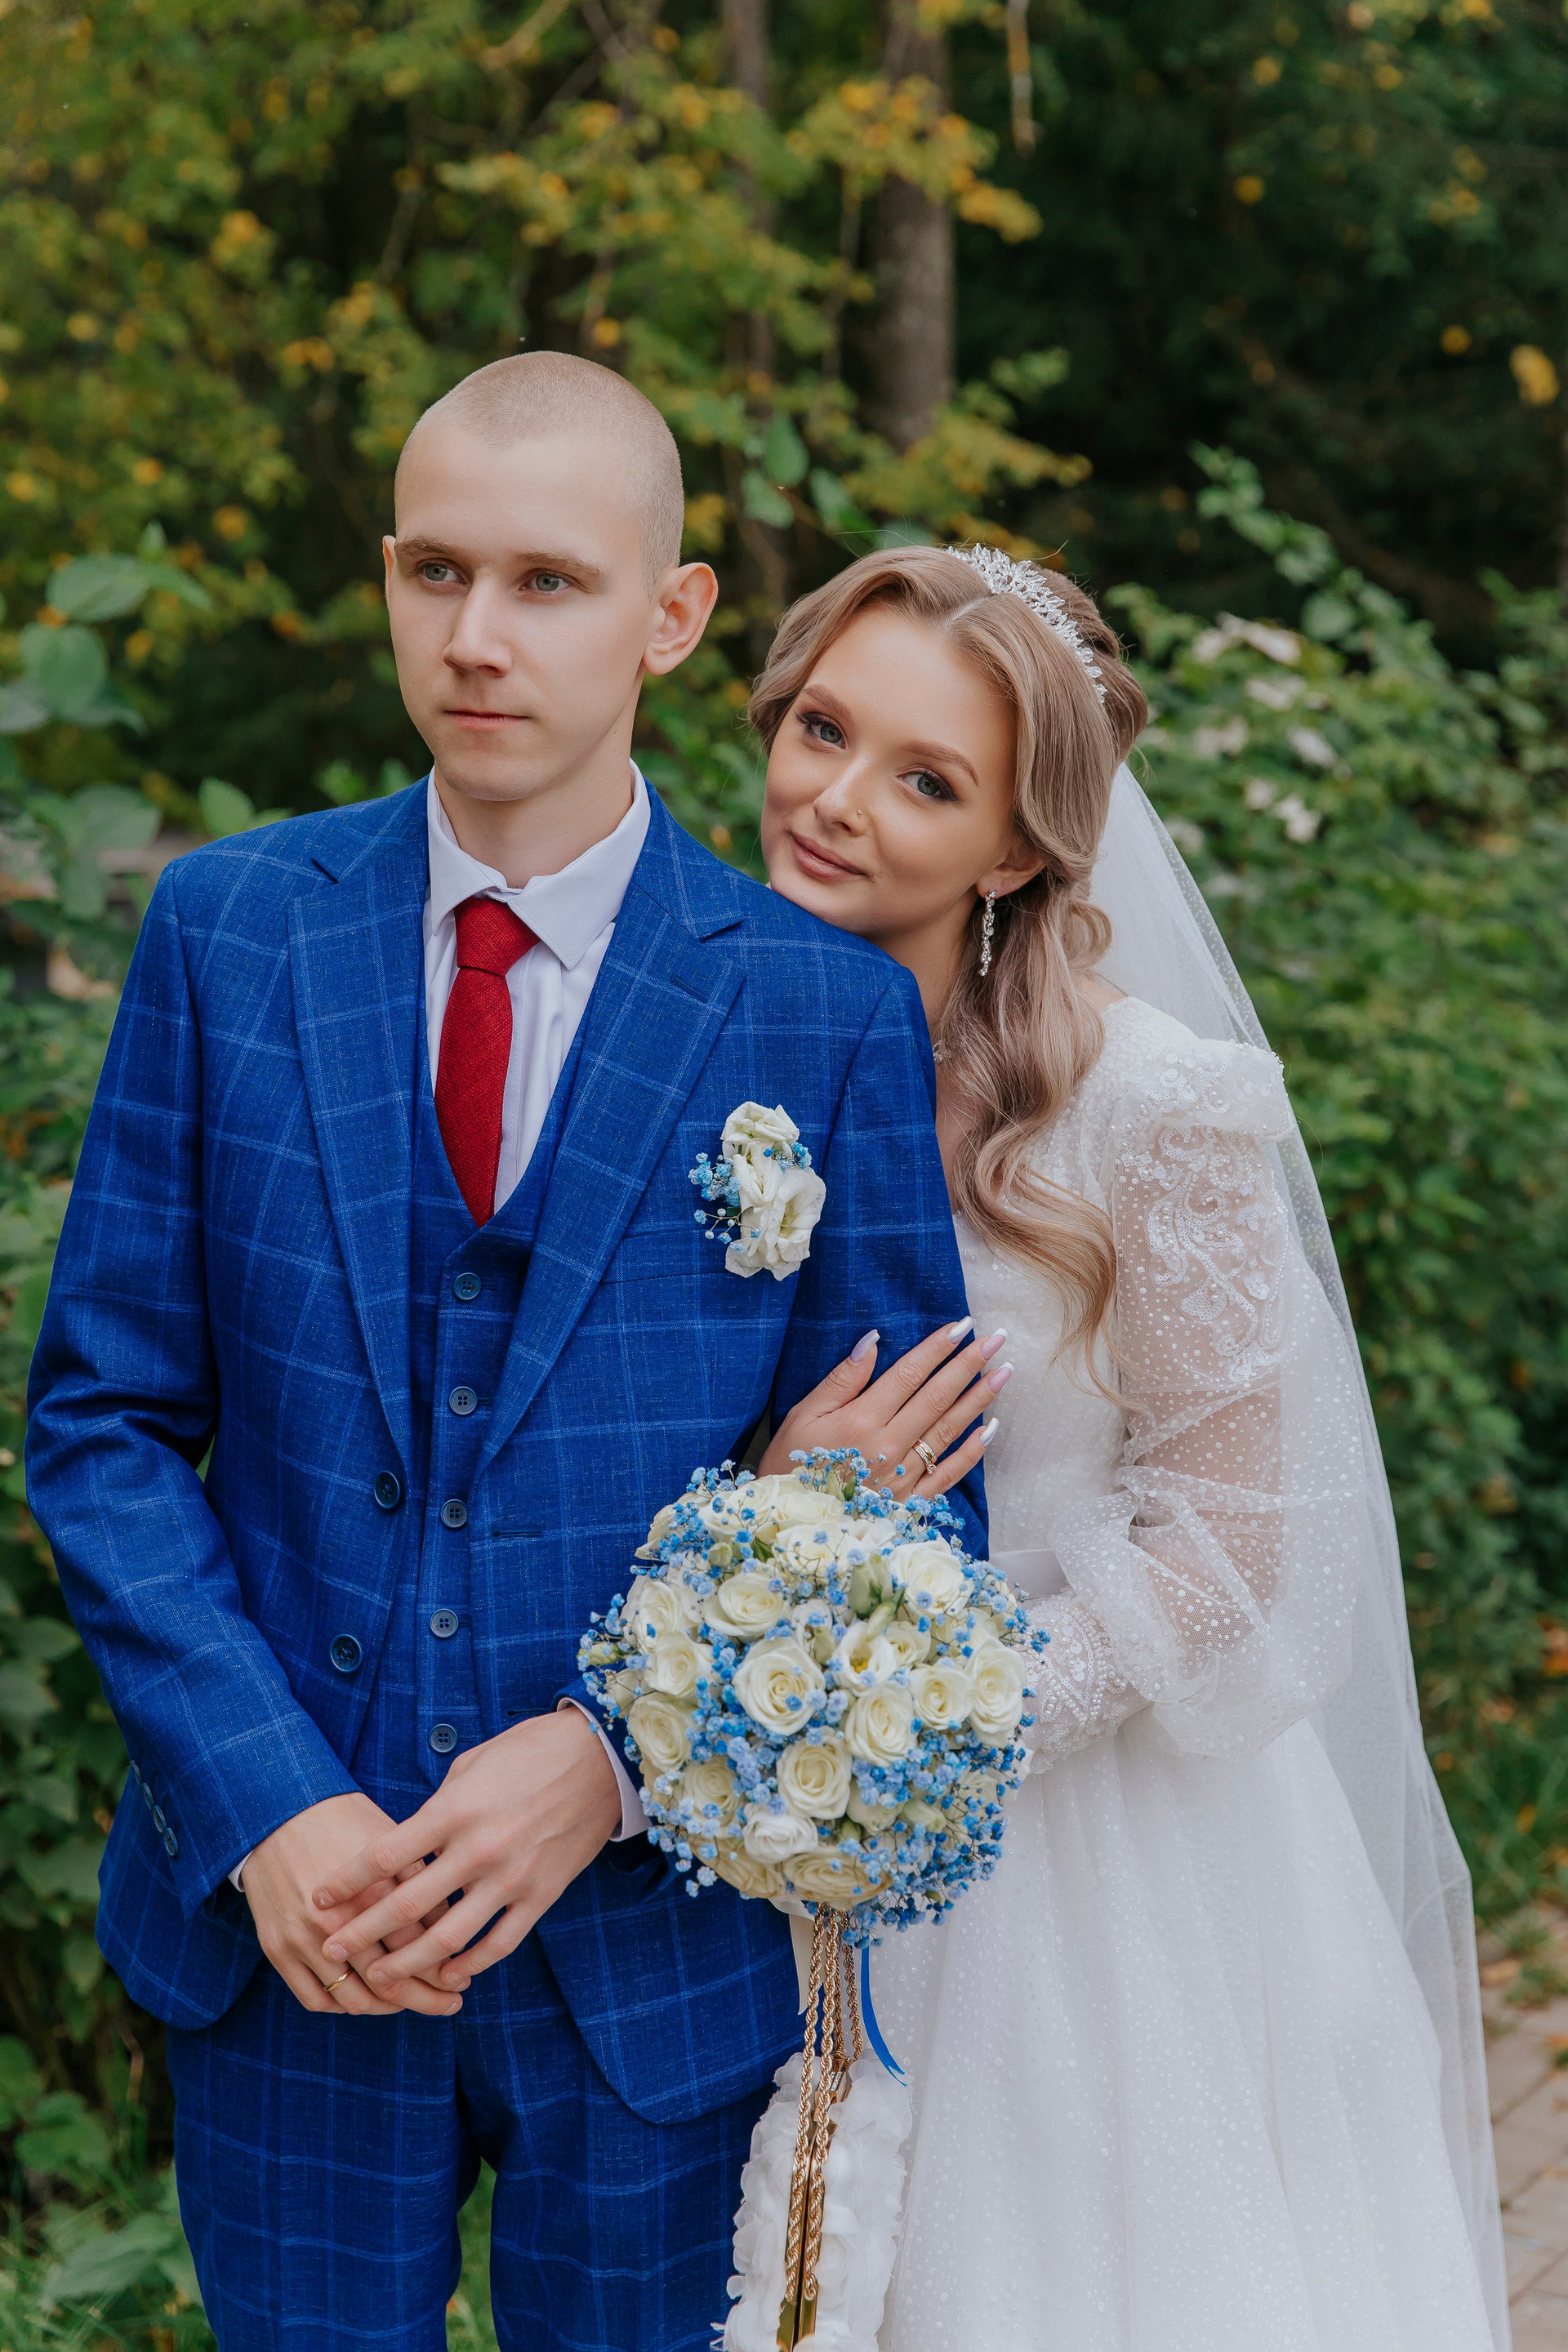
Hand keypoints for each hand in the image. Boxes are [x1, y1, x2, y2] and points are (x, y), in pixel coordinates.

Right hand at [242, 1791, 463, 2019]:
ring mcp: (303, 1940)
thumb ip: (418, 1881)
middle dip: (426, 1998)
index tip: (461, 1982)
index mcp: (371, 1892)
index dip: (444, 1971)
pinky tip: (366, 1999)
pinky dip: (343, 2006)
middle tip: (450, 2005)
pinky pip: (315, 1999)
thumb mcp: (389, 1839)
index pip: (417, 1949)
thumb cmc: (344, 1821)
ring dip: (387, 2008)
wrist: (278, 1813)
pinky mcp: (277, 1949)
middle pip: (389, 1981)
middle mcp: (337, 1922)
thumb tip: (451, 1921)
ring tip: (409, 2003)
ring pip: (353, 1999)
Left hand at [312, 1708, 621, 1996]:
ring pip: (449, 1938)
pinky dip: (470, 1964)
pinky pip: (499, 1943)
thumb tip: (408, 1844)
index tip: (319, 1899)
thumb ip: (437, 1809)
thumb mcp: (471, 1766)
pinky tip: (447, 1973)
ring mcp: (511, 1877)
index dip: (346, 1882)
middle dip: (361, 1934)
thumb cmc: (528, 1752)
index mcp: (454, 1810)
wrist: (599, 1757)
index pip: (385, 1856)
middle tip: (331, 1951)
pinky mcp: (542, 1895)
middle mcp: (478, 1848)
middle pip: (406, 1906)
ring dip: (408, 1964)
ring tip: (380, 1977)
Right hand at [760, 1317, 1009, 1498]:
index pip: (909, 1374)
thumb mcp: (803, 1415)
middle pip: (936, 1397)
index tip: (962, 1324)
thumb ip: (842, 1379)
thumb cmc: (792, 1465)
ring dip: (979, 1399)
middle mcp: (888, 1446)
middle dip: (969, 1365)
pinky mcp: (911, 1501)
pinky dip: (972, 1452)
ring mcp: (904, 1476)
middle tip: (996, 1339)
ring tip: (1004, 1372)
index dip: (937, 1347)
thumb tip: (873, 1340)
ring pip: (949, 1430)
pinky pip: (948, 1474)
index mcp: (860, 1420)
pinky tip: (991, 1428)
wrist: (792, 1525)